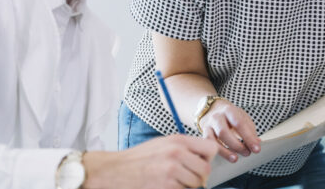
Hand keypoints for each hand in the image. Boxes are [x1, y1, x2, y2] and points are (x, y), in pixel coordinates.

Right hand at [83, 134, 216, 188]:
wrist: (114, 170)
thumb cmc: (138, 158)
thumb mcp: (162, 144)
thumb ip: (183, 148)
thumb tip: (204, 157)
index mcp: (178, 140)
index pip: (210, 149)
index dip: (208, 158)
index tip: (201, 163)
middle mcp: (177, 153)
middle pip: (206, 170)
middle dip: (199, 177)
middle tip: (188, 178)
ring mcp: (171, 170)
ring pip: (196, 183)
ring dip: (187, 186)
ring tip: (172, 181)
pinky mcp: (166, 186)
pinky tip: (164, 185)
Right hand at [201, 100, 261, 162]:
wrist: (212, 109)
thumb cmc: (230, 115)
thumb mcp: (242, 117)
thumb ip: (250, 129)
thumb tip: (257, 143)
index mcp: (229, 110)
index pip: (239, 124)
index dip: (249, 137)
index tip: (257, 148)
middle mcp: (217, 116)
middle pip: (224, 132)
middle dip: (237, 145)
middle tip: (247, 153)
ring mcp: (208, 125)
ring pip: (214, 140)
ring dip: (226, 152)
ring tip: (236, 158)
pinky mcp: (203, 134)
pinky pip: (208, 145)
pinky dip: (216, 152)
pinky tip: (224, 157)